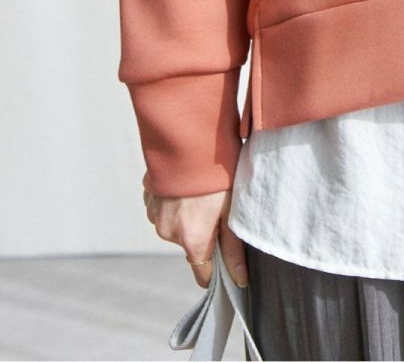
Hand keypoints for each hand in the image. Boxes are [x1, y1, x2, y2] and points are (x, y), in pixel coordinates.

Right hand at [143, 171, 248, 289]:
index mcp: (191, 239)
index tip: (225, 258)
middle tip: (219, 205)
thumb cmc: (217, 172)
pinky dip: (175, 202)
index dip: (216, 269)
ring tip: (202, 190)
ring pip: (176, 226)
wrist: (189, 137)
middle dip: (204, 232)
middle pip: (191, 245)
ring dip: (188, 215)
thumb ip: (234, 248)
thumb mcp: (232, 209)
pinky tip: (186, 184)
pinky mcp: (149, 198)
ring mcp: (155, 215)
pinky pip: (164, 209)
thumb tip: (240, 280)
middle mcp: (168, 233)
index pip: (202, 272)